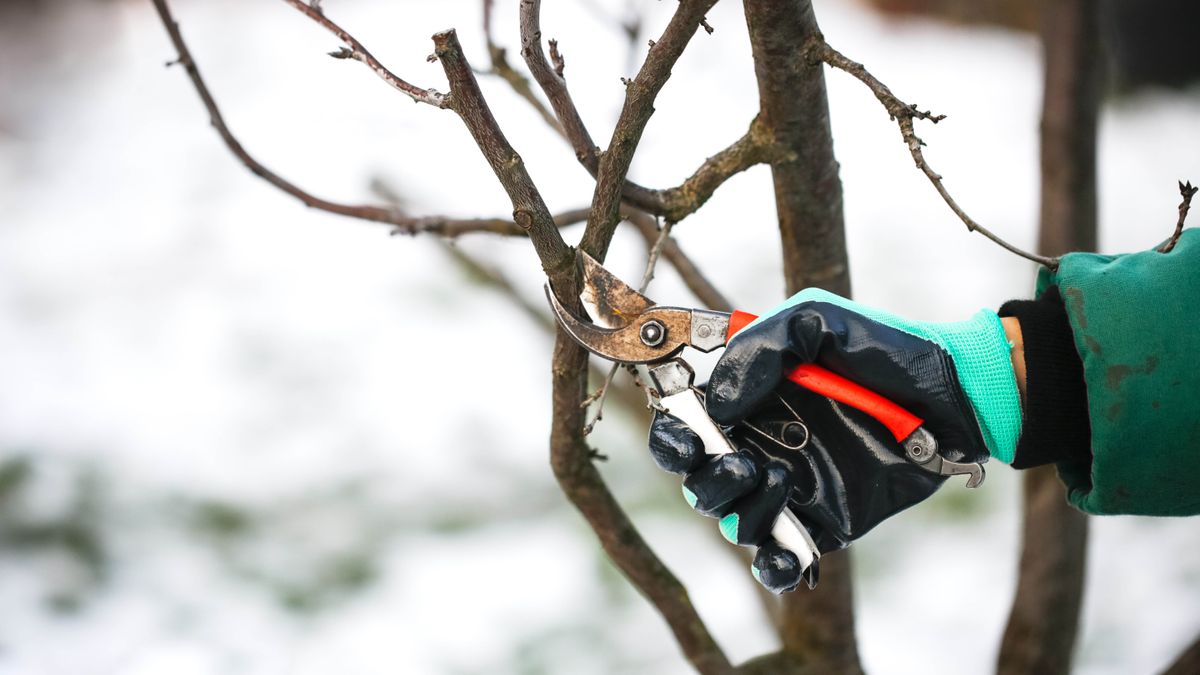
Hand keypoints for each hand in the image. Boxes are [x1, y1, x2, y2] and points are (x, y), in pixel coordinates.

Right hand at [648, 289, 1020, 591]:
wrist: (955, 394)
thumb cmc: (883, 350)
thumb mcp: (816, 322)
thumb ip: (759, 350)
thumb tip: (717, 404)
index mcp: (746, 400)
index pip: (684, 426)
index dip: (673, 437)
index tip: (690, 437)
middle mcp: (760, 445)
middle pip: (698, 481)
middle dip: (708, 477)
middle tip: (743, 460)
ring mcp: (791, 488)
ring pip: (733, 523)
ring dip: (744, 508)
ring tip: (783, 478)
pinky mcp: (825, 524)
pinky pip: (781, 562)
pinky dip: (775, 568)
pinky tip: (789, 552)